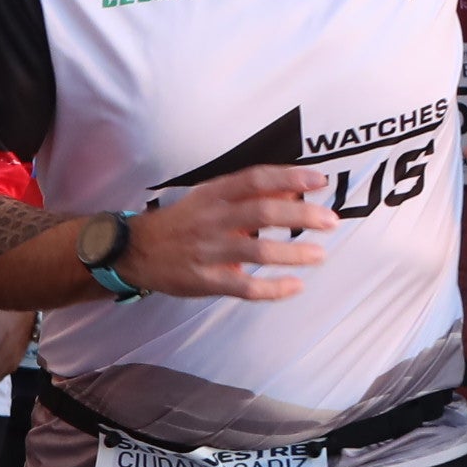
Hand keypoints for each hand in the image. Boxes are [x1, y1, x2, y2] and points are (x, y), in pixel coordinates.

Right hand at [117, 166, 332, 301]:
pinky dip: (272, 289)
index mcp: (213, 195)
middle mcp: (211, 220)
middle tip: (330, 220)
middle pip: (261, 213)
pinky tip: (295, 286)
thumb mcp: (213, 199)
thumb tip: (298, 187)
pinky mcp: (205, 280)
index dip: (290, 177)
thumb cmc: (183, 222)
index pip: (255, 180)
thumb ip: (254, 194)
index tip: (320, 180)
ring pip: (256, 252)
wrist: (136, 251)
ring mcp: (208, 251)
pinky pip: (244, 287)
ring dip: (292, 253)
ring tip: (319, 255)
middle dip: (300, 215)